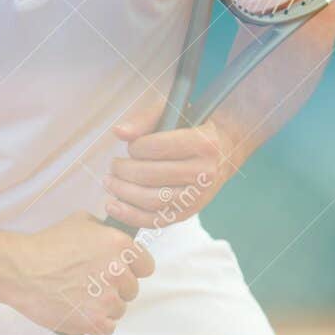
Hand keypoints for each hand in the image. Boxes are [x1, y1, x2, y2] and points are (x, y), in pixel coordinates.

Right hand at [0, 213, 154, 334]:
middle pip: (132, 290)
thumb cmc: (47, 245)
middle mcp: (119, 272)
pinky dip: (96, 324)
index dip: (132, 269)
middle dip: (116, 288)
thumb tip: (113, 237)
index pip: (146, 266)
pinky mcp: (95, 321)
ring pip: (119, 309)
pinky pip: (108, 328)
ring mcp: (108, 299)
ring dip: (105, 307)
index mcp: (120, 246)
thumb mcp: (80, 222)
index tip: (119, 272)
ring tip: (83, 300)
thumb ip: (104, 230)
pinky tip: (83, 314)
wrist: (22, 270)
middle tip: (93, 285)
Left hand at [104, 106, 233, 230]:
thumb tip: (119, 132)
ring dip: (123, 192)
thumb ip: (144, 120)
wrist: (224, 153)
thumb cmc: (193, 129)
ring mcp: (198, 197)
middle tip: (113, 165)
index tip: (131, 146)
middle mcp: (204, 173)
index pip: (158, 147)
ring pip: (151, 200)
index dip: (136, 147)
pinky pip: (156, 220)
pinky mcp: (188, 213)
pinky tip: (113, 206)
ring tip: (110, 182)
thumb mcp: (173, 114)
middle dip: (124, 171)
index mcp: (203, 143)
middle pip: (151, 176)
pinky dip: (130, 215)